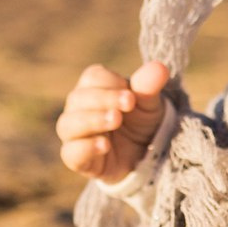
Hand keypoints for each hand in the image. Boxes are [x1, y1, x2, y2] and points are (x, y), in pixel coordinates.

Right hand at [56, 61, 172, 182]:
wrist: (146, 156)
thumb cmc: (142, 122)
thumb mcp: (149, 104)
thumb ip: (149, 87)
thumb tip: (159, 67)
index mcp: (94, 88)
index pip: (92, 78)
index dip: (111, 83)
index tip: (131, 95)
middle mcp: (78, 109)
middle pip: (77, 98)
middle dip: (103, 99)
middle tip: (129, 104)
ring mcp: (75, 134)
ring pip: (68, 124)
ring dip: (92, 120)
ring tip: (116, 120)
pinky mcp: (78, 159)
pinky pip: (70, 153)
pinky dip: (86, 148)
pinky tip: (105, 145)